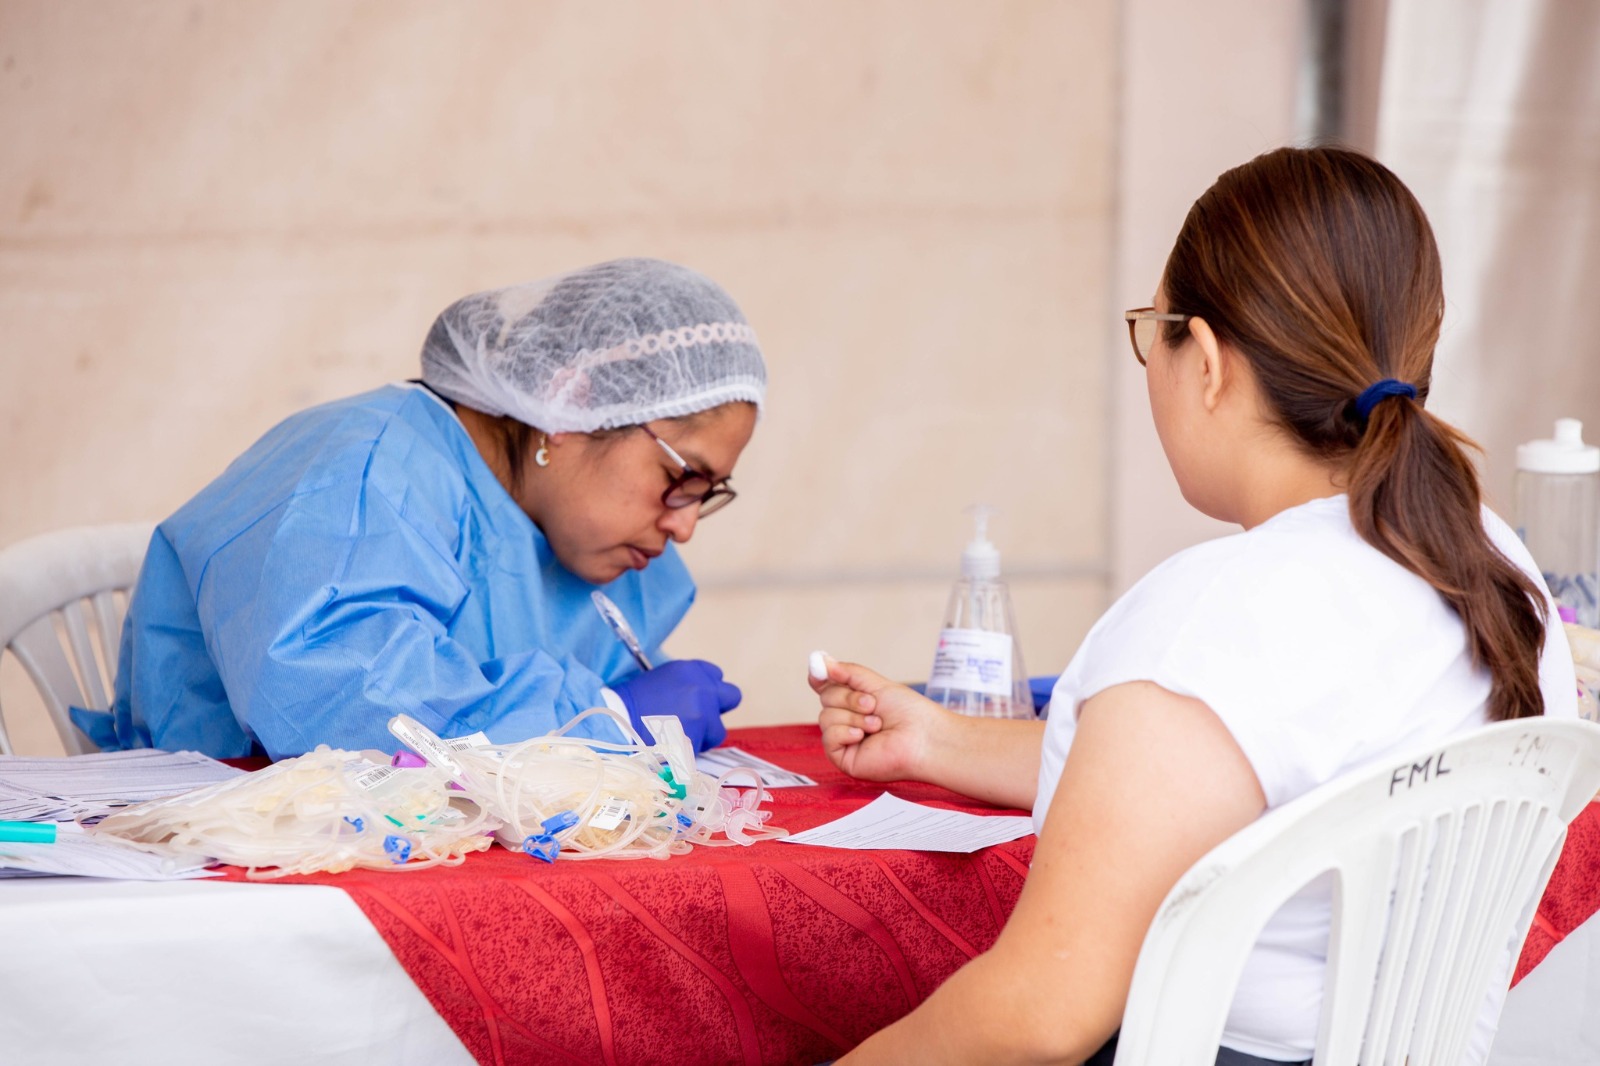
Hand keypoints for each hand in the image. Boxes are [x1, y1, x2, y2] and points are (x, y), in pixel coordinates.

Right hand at [612, 660, 741, 752]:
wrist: (616, 724)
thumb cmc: (631, 703)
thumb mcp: (660, 680)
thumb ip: (685, 685)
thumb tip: (697, 697)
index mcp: (690, 669)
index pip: (716, 674)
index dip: (708, 688)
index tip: (698, 698)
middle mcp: (701, 688)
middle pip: (731, 696)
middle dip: (718, 708)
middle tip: (702, 718)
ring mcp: (703, 714)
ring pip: (718, 729)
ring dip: (704, 734)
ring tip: (679, 737)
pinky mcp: (699, 737)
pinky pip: (703, 747)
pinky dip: (691, 750)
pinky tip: (673, 747)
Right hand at [809, 657, 945, 782]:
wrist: (923, 737)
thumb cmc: (909, 713)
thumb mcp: (876, 684)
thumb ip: (847, 672)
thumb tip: (820, 661)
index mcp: (854, 702)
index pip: (827, 687)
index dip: (821, 677)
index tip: (819, 669)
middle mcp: (847, 720)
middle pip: (825, 698)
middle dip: (849, 698)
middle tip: (872, 704)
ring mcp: (845, 739)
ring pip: (825, 717)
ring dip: (853, 716)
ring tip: (876, 724)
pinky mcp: (843, 758)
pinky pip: (828, 737)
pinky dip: (845, 732)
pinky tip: (863, 736)